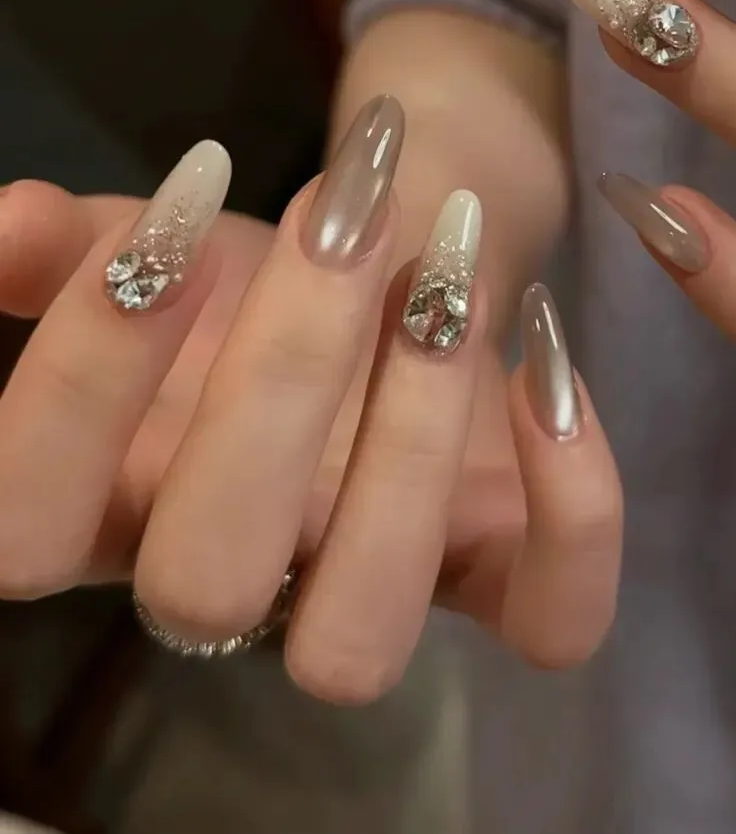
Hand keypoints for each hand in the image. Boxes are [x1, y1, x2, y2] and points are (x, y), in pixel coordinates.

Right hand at [0, 100, 620, 699]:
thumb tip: (12, 222)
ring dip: (411, 439)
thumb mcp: (170, 242)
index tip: (183, 204)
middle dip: (274, 382)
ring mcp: (380, 593)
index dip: (82, 378)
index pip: (23, 524)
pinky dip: (573, 499)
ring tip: (447, 270)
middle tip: (344, 214)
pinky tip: (546, 342)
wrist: (407, 253)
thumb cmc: (259, 274)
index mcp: (120, 501)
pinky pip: (555, 620)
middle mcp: (241, 577)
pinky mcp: (507, 577)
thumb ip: (81, 243)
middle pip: (200, 584)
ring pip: (361, 637)